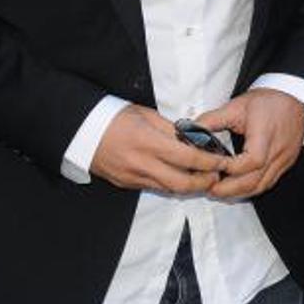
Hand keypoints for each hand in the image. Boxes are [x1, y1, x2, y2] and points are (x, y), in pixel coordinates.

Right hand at [89, 104, 230, 193]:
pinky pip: (154, 188)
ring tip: (202, 177)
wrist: (81, 131)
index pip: (187, 159)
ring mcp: (133, 177)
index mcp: (148, 142)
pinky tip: (178, 176)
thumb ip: (171, 129)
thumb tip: (194, 139)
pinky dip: (170, 184)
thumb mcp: (146, 114)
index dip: (209, 162)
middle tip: (216, 176)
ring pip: (169, 189)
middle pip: (181, 183)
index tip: (221, 161)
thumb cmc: (114, 117)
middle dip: (203, 182)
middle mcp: (141, 163)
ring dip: (188, 186)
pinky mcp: (126, 184)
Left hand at [200, 89, 303, 199]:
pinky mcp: (287, 163)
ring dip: (240, 192)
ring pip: (262, 185)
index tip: (213, 168)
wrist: (293, 97)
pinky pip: (269, 182)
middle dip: (230, 189)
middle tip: (211, 189)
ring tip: (221, 191)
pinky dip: (252, 188)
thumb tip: (191, 130)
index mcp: (266, 134)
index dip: (230, 169)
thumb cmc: (268, 101)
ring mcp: (285, 159)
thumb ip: (212, 120)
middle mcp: (278, 150)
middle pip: (255, 180)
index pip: (250, 161)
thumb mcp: (236, 106)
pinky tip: (239, 187)